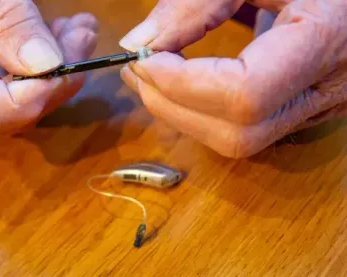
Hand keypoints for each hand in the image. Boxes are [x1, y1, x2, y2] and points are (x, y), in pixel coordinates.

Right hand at [0, 0, 97, 141]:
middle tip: (82, 35)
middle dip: (51, 82)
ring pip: (0, 107)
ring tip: (74, 30)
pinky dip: (27, 70)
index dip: (19, 104)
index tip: (66, 67)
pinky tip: (49, 39)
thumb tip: (48, 63)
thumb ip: (1, 15)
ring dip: (46, 75)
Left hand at [119, 0, 346, 157]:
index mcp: (326, 41)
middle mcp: (328, 90)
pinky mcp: (306, 110)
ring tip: (151, 76)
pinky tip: (184, 85)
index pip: (243, 94)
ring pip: (238, 141)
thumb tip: (138, 43)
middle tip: (136, 70)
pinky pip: (246, 129)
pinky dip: (203, 112)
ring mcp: (319, 107)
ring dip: (182, 113)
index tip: (141, 60)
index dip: (182, 84)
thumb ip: (196, 2)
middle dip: (172, 106)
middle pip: (236, 133)